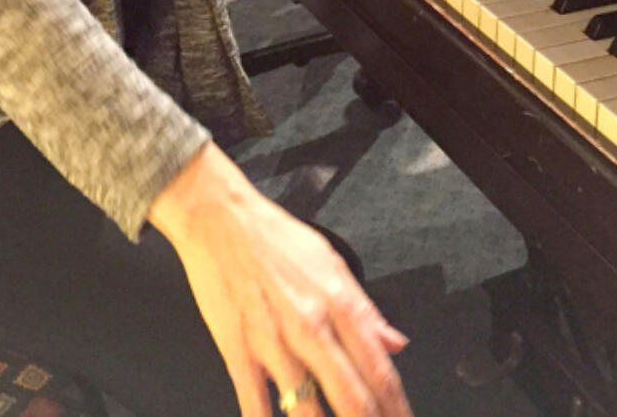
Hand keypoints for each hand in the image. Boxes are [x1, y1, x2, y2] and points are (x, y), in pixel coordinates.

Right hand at [150, 143, 410, 416]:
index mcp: (338, 303)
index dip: (396, 407)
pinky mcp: (238, 351)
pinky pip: (256, 404)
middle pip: (352, 398)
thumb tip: (396, 343)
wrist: (219, 218)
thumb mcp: (330, 261)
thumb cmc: (273, 237)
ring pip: (308, 411)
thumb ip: (365, 309)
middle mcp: (311, 327)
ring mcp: (274, 343)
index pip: (379, 369)